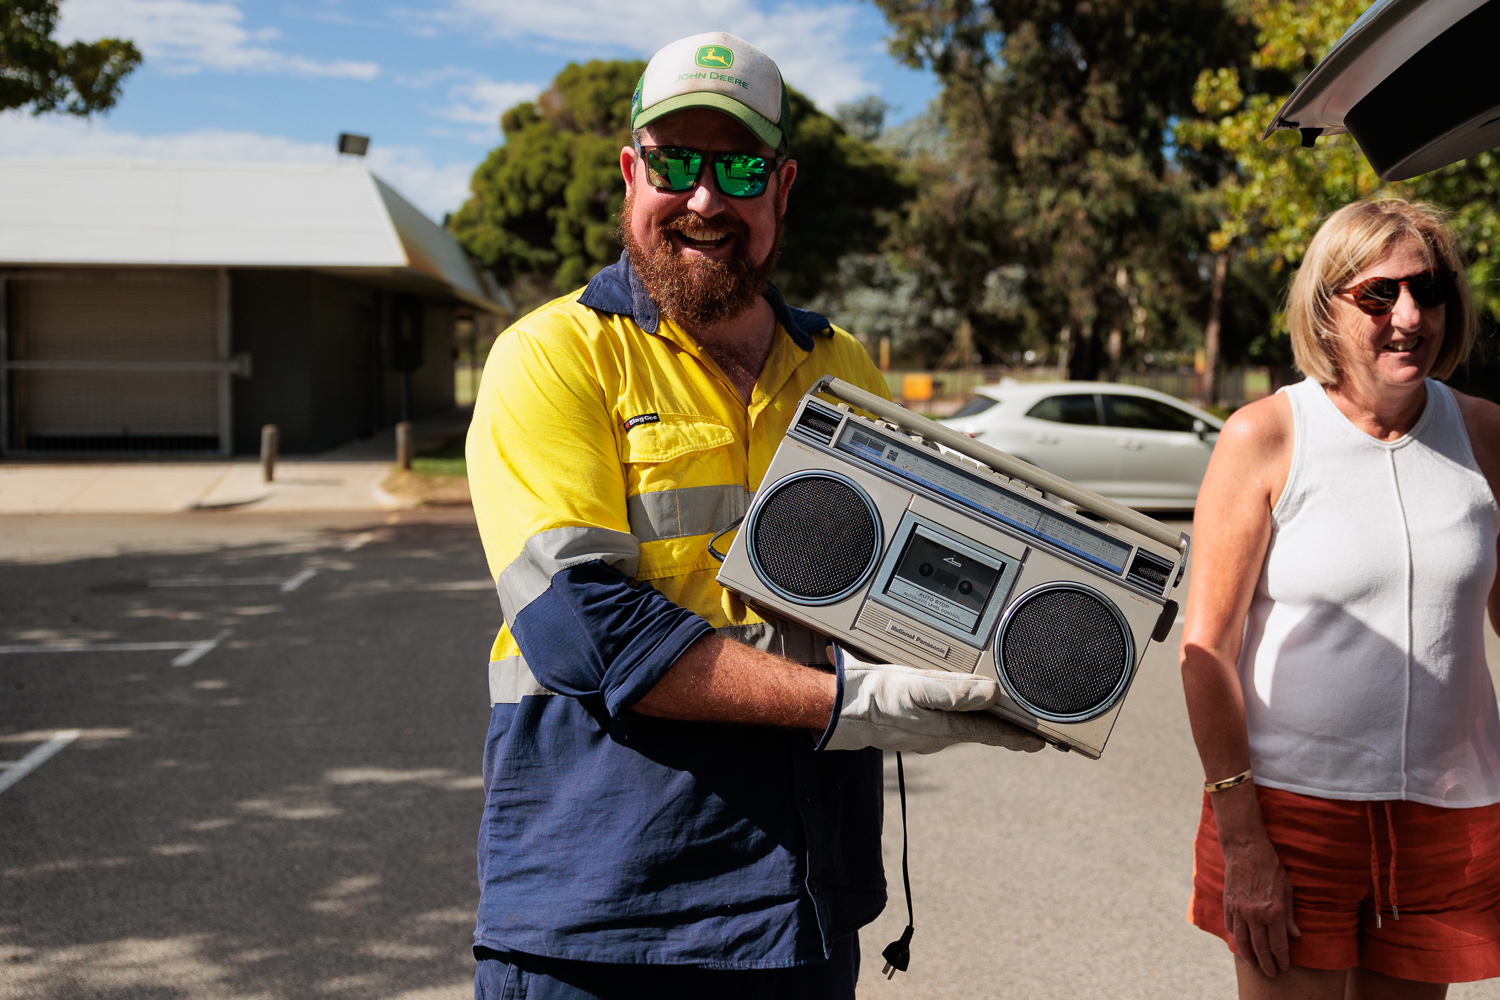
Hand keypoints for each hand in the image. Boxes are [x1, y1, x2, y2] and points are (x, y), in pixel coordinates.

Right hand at [822, 644, 1044, 753]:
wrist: (839, 708)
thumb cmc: (876, 697)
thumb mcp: (918, 688)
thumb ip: (955, 692)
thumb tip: (992, 693)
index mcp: (945, 728)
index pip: (991, 733)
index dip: (1018, 737)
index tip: (1041, 743)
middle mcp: (938, 734)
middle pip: (980, 732)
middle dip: (1005, 733)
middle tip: (1029, 735)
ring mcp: (923, 732)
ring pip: (962, 727)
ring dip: (983, 725)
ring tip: (1002, 723)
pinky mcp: (909, 724)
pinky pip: (943, 722)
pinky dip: (958, 717)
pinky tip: (957, 712)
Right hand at [1222, 830, 1300, 976]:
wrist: (1245, 848)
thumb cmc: (1270, 866)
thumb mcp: (1287, 889)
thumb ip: (1290, 914)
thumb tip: (1295, 935)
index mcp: (1274, 910)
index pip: (1278, 943)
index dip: (1282, 958)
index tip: (1284, 967)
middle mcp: (1255, 913)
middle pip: (1260, 947)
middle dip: (1266, 963)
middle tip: (1270, 973)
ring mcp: (1239, 909)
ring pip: (1242, 940)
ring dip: (1249, 955)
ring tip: (1254, 964)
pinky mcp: (1228, 903)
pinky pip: (1231, 926)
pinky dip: (1236, 937)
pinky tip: (1241, 943)